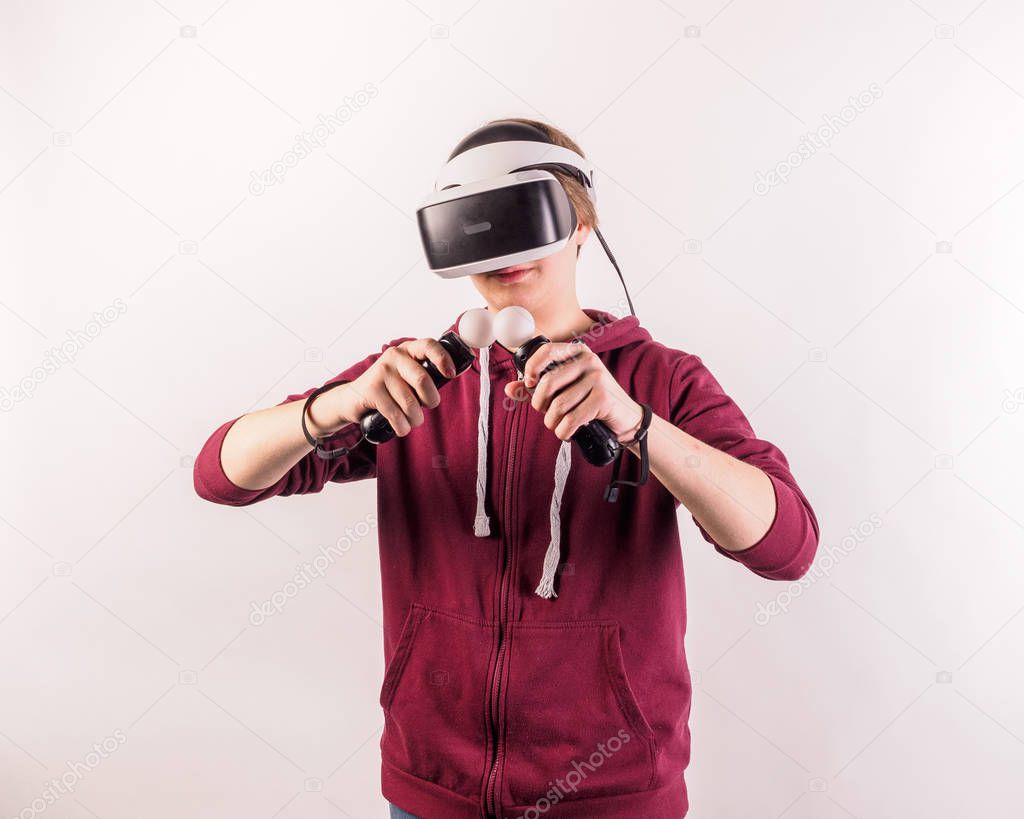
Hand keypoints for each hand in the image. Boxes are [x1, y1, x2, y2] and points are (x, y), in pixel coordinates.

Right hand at [309, 339, 455, 437]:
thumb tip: (451, 376)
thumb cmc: (388, 389)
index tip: (451, 374)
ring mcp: (381, 372)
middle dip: (430, 400)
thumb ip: (424, 374)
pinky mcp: (372, 389)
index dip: (443, 359)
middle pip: (422, 380)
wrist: (353, 399)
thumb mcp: (406, 375)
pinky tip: (402, 427)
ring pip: (410, 402)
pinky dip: (402, 426)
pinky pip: (395, 414)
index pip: (428, 345)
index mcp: (407, 350)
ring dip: (415, 418)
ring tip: (412, 420)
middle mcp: (394, 357)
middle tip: (428, 406)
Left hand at [504, 342, 642, 442]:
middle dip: (540, 404)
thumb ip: (537, 388)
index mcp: (577, 352)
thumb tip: (509, 388)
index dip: (532, 368)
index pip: (546, 350)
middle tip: (545, 412)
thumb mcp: (567, 390)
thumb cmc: (592, 402)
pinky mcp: (603, 398)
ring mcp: (598, 378)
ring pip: (558, 404)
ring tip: (558, 425)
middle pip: (548, 382)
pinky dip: (564, 431)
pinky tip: (567, 432)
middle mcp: (588, 360)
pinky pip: (572, 418)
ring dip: (553, 421)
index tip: (529, 384)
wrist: (626, 419)